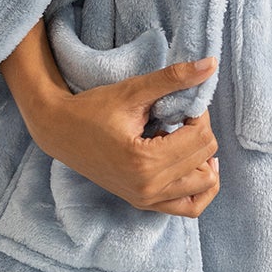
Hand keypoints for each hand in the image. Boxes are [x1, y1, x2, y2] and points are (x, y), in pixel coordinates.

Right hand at [31, 56, 221, 217]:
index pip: (200, 138)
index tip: (181, 103)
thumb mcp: (134, 90)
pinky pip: (189, 207)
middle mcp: (148, 188)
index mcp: (145, 161)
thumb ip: (174, 78)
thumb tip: (211, 64)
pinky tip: (189, 162)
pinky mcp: (144, 203)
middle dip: (200, 132)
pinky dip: (198, 186)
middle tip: (179, 116)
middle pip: (205, 160)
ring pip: (204, 187)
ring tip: (183, 138)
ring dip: (202, 159)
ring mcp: (146, 199)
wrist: (60, 132)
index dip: (199, 113)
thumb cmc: (93, 109)